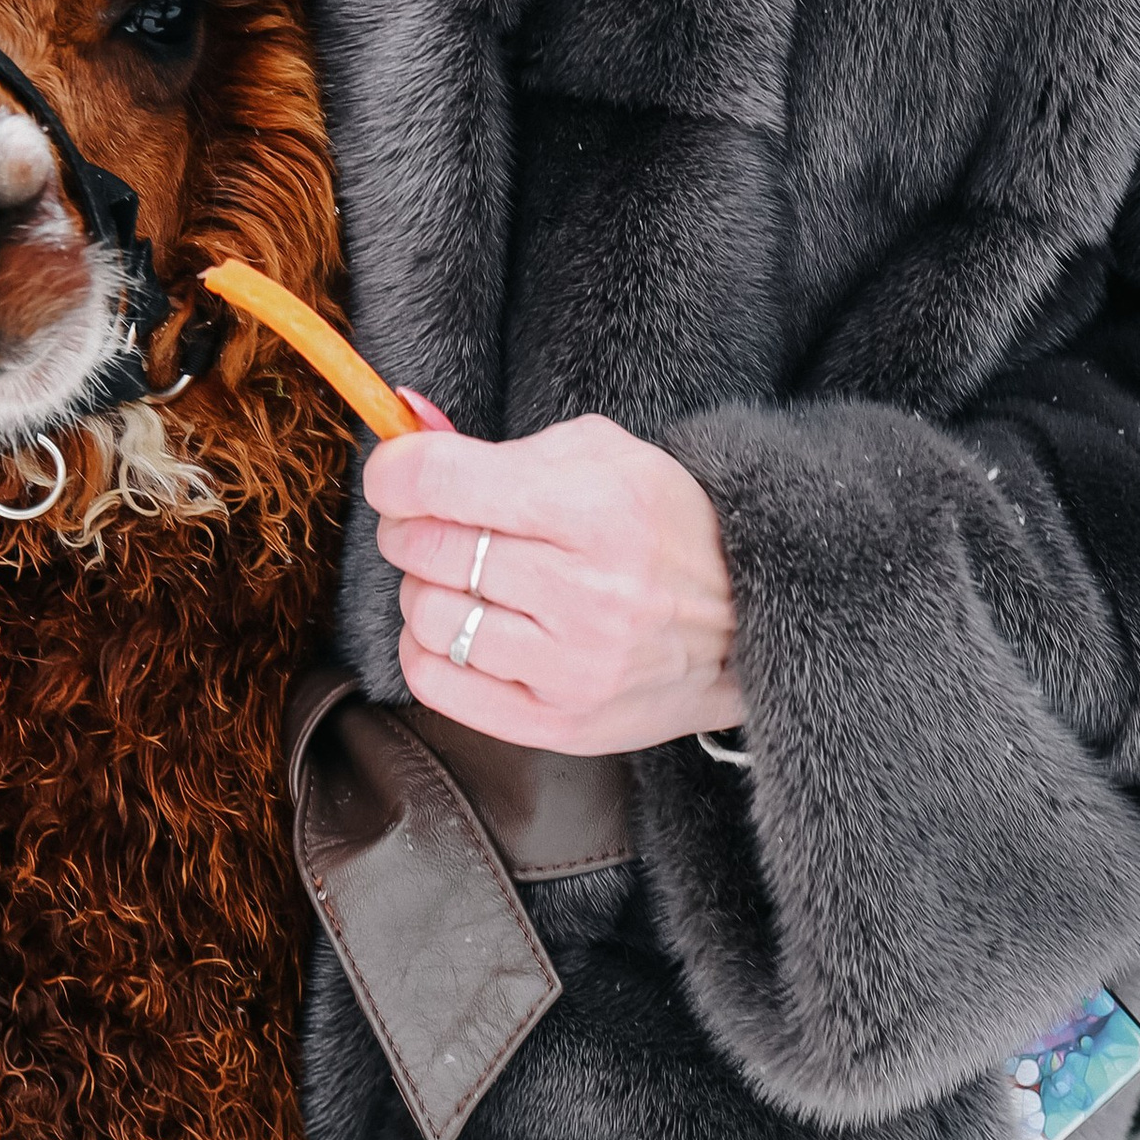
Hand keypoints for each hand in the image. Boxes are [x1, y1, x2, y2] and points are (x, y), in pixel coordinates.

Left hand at [365, 412, 739, 756]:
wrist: (745, 626)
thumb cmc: (664, 528)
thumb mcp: (601, 457)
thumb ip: (498, 443)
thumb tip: (404, 416)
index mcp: (595, 508)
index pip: (442, 482)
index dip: (394, 471)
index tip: (395, 474)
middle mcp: (584, 592)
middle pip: (429, 547)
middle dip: (409, 525)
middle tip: (429, 520)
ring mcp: (570, 666)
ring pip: (428, 615)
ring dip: (424, 588)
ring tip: (462, 578)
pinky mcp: (557, 723)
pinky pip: (436, 684)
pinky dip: (426, 647)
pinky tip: (461, 625)